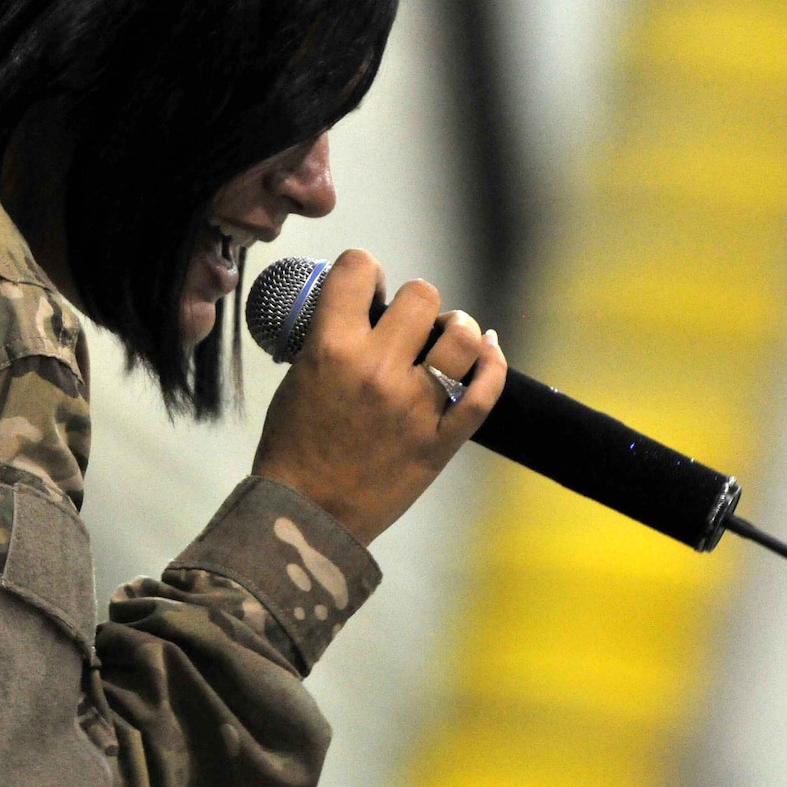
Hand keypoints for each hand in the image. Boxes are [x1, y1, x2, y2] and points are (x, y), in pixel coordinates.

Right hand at [252, 249, 507, 544]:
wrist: (305, 517)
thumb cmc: (293, 449)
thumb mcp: (296, 378)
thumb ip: (329, 339)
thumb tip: (362, 313)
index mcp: (331, 349)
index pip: (359, 269)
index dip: (365, 271)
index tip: (367, 288)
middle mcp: (377, 370)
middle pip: (423, 295)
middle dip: (415, 304)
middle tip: (408, 326)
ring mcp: (415, 407)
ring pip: (462, 336)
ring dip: (457, 330)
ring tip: (446, 339)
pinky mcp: (441, 442)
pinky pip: (485, 393)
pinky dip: (493, 365)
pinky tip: (488, 351)